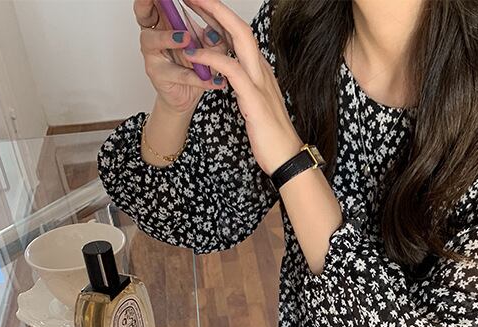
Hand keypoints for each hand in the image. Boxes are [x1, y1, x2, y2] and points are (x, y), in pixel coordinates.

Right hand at [134, 0, 229, 113]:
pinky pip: (177, 74)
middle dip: (146, 3)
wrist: (187, 96)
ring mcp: (152, 54)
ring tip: (186, 38)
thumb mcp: (206, 46)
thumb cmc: (192, 67)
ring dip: (169, 37)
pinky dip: (196, 76)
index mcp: (164, 22)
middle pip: (143, 13)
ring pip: (153, 40)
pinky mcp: (158, 75)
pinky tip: (212, 79)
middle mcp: (153, 35)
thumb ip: (212, 37)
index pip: (156, 2)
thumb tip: (216, 31)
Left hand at [179, 0, 303, 174]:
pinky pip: (231, 69)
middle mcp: (262, 71)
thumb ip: (244, 87)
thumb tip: (230, 77)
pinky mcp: (255, 99)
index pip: (241, 36)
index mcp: (261, 73)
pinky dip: (212, 57)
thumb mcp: (255, 105)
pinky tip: (194, 54)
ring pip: (239, 39)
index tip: (201, 6)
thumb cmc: (271, 137)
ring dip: (213, 19)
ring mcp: (260, 83)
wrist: (288, 159)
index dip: (221, 18)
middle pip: (240, 28)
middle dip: (216, 7)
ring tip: (189, 8)